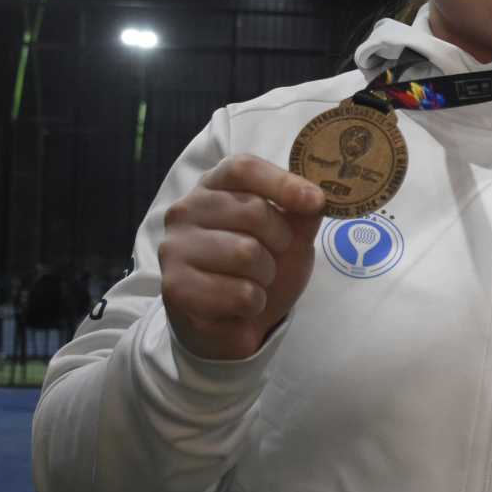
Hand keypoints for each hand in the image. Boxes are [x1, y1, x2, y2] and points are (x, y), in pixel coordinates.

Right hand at [159, 154, 325, 360]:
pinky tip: (238, 306)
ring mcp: (175, 248)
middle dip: (279, 242)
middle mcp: (185, 211)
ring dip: (265, 277)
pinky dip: (253, 304)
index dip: (282, 182)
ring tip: (251, 283)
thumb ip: (302, 213)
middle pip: (253, 211)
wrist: (232, 323)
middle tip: (271, 260)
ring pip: (247, 254)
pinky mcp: (175, 287)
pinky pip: (240, 293)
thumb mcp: (289, 236)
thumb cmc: (259, 270)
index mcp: (212, 187)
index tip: (315, 202)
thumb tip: (317, 198)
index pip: (243, 168)